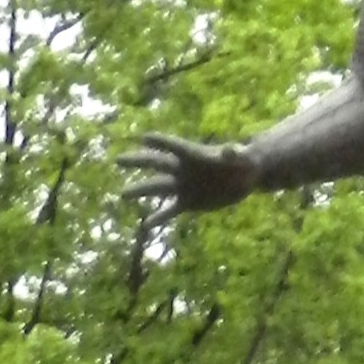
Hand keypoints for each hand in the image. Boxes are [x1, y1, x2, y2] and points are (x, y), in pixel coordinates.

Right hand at [124, 133, 256, 218]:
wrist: (245, 178)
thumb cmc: (244, 161)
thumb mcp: (243, 157)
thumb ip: (235, 153)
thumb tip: (231, 150)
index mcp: (194, 154)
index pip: (174, 146)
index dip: (161, 141)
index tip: (143, 137)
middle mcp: (183, 169)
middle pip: (157, 163)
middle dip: (138, 161)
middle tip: (118, 160)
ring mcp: (183, 186)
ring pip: (157, 187)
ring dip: (140, 190)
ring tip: (122, 194)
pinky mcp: (187, 203)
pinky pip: (170, 210)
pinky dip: (158, 218)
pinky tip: (146, 226)